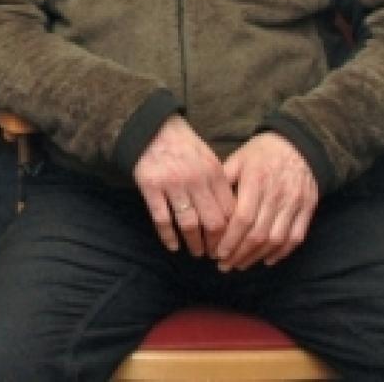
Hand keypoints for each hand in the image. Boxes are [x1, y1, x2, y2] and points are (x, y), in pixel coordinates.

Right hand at [132, 115, 234, 256]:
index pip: (229, 211)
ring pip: (189, 223)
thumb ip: (221, 184)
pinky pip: (162, 218)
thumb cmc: (184, 146)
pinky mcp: (151, 187)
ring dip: (194, 243)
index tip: (230, 244)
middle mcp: (196, 180)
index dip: (232, 233)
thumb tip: (233, 214)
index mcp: (214, 173)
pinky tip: (172, 246)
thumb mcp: (209, 159)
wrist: (152, 128)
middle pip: (212, 222)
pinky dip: (168, 236)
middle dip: (215, 244)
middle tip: (215, 255)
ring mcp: (172, 184)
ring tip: (197, 253)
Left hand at [213, 132, 317, 270]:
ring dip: (257, 256)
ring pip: (277, 239)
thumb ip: (223, 180)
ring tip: (241, 265)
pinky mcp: (308, 208)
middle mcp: (276, 195)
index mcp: (256, 181)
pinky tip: (267, 259)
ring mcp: (295, 203)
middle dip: (240, 253)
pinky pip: (296, 237)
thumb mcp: (238, 158)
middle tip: (225, 265)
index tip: (217, 253)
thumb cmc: (262, 152)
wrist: (299, 144)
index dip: (230, 239)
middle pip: (258, 233)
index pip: (242, 218)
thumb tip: (205, 201)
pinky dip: (282, 252)